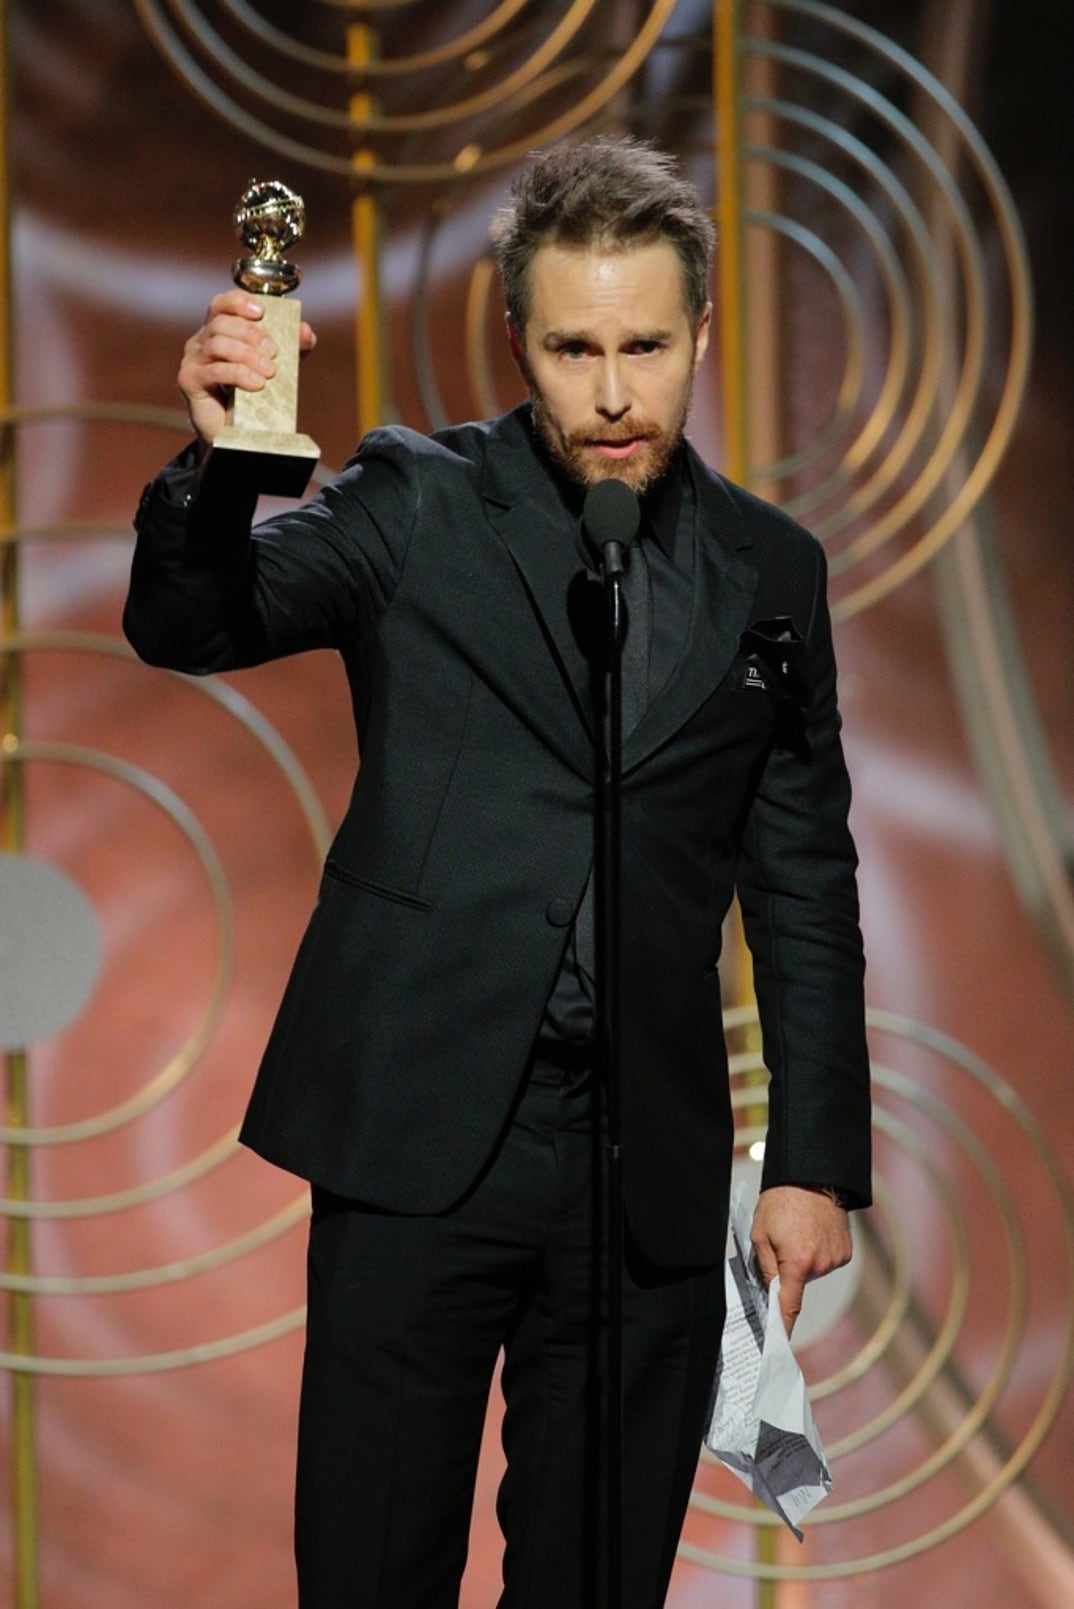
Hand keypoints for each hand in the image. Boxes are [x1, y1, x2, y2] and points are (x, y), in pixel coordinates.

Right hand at [177, 289, 316, 449]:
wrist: (235, 432)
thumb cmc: (253, 393)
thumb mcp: (277, 365)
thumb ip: (292, 347)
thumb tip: (306, 332)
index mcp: (218, 330)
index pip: (221, 304)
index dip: (238, 301)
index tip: (261, 311)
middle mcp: (201, 340)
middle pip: (221, 323)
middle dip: (251, 334)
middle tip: (274, 352)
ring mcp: (193, 360)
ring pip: (217, 344)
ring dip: (247, 355)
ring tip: (269, 372)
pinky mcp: (189, 380)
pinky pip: (214, 370)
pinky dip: (238, 374)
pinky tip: (256, 384)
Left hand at [750, 1185, 851, 1336]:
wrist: (813, 1177)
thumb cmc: (781, 1202)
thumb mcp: (760, 1234)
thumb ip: (764, 1267)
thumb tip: (770, 1291)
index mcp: (797, 1263)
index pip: (789, 1306)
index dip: (783, 1326)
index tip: (779, 1343)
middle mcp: (820, 1266)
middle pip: (798, 1284)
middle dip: (787, 1272)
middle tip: (779, 1245)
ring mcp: (836, 1260)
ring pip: (812, 1273)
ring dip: (803, 1261)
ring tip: (798, 1232)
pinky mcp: (845, 1253)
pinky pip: (826, 1262)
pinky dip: (818, 1253)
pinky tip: (812, 1232)